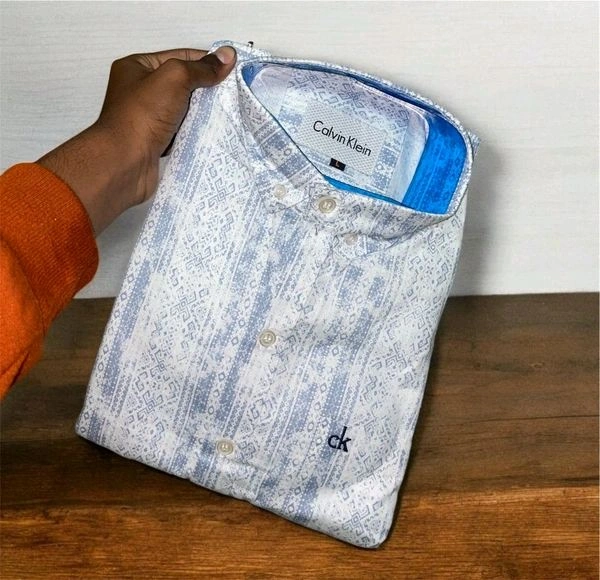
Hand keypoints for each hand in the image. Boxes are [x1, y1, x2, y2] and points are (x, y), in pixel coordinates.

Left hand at [38, 46, 236, 234]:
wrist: (125, 163)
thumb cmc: (142, 116)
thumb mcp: (174, 78)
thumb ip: (201, 68)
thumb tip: (227, 56)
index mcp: (137, 67)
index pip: (179, 57)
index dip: (205, 61)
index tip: (231, 69)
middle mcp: (140, 91)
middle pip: (183, 84)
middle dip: (207, 88)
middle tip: (233, 92)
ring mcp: (149, 118)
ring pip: (185, 109)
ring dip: (204, 112)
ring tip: (229, 112)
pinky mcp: (157, 141)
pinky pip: (183, 131)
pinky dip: (197, 131)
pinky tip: (214, 132)